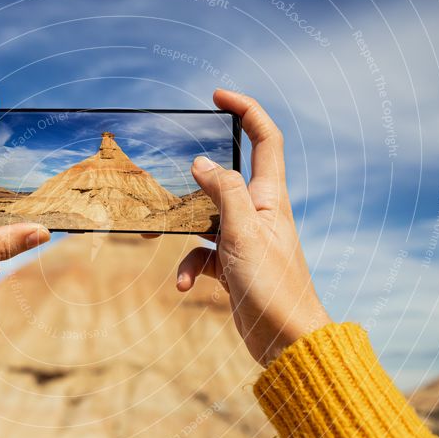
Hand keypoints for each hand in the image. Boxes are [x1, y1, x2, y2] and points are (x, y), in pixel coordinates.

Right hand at [177, 89, 330, 366]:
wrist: (286, 341)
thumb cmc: (274, 285)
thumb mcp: (244, 233)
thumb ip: (224, 193)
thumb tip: (202, 161)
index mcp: (269, 197)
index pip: (265, 139)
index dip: (246, 110)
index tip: (217, 96)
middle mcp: (258, 212)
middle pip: (226, 176)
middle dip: (195, 174)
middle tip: (170, 167)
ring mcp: (244, 239)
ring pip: (205, 217)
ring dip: (182, 229)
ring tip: (152, 236)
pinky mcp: (232, 265)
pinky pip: (203, 254)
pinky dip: (189, 267)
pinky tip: (185, 286)